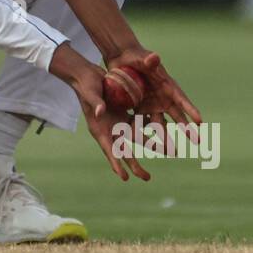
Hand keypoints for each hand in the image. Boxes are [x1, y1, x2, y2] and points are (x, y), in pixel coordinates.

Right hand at [49, 43, 152, 182]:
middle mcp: (110, 129)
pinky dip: (148, 125)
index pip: (109, 150)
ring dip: (150, 143)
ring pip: (136, 137)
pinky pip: (138, 122)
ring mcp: (117, 122)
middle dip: (135, 165)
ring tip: (167, 151)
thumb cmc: (85, 84)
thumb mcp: (90, 94)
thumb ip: (95, 104)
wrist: (87, 74)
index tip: (124, 177)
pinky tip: (162, 126)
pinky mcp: (123, 113)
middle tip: (147, 178)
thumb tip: (99, 112)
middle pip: (124, 151)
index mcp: (99, 129)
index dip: (116, 164)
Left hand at [103, 46, 202, 147]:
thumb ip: (149, 60)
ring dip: (165, 137)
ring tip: (172, 151)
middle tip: (198, 141)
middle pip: (176, 116)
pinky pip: (142, 123)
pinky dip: (143, 132)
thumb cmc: (136, 56)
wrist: (122, 60)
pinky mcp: (139, 109)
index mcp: (168, 86)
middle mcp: (162, 98)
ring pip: (160, 124)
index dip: (191, 110)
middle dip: (186, 128)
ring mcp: (151, 105)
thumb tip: (155, 57)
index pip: (182, 100)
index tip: (200, 121)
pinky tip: (145, 144)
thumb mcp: (143, 58)